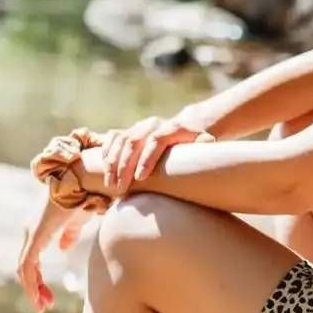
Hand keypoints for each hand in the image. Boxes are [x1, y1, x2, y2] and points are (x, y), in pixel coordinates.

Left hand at [17, 191, 80, 312]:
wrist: (82, 181)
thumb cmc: (81, 197)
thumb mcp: (75, 221)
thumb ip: (68, 235)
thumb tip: (63, 247)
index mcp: (39, 231)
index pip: (31, 261)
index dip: (38, 280)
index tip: (47, 296)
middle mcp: (31, 233)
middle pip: (26, 268)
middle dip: (35, 289)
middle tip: (44, 307)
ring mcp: (31, 234)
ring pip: (24, 269)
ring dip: (32, 290)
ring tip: (41, 306)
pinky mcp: (36, 236)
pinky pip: (28, 265)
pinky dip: (31, 283)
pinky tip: (38, 296)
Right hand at [100, 113, 214, 195]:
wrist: (187, 129)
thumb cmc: (196, 147)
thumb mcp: (205, 146)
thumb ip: (204, 144)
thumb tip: (208, 142)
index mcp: (172, 128)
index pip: (155, 141)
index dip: (147, 159)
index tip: (141, 178)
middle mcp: (153, 124)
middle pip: (133, 142)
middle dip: (125, 167)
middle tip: (120, 189)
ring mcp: (139, 126)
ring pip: (120, 141)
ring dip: (112, 164)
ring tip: (110, 186)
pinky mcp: (129, 130)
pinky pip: (112, 138)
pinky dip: (106, 152)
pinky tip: (104, 170)